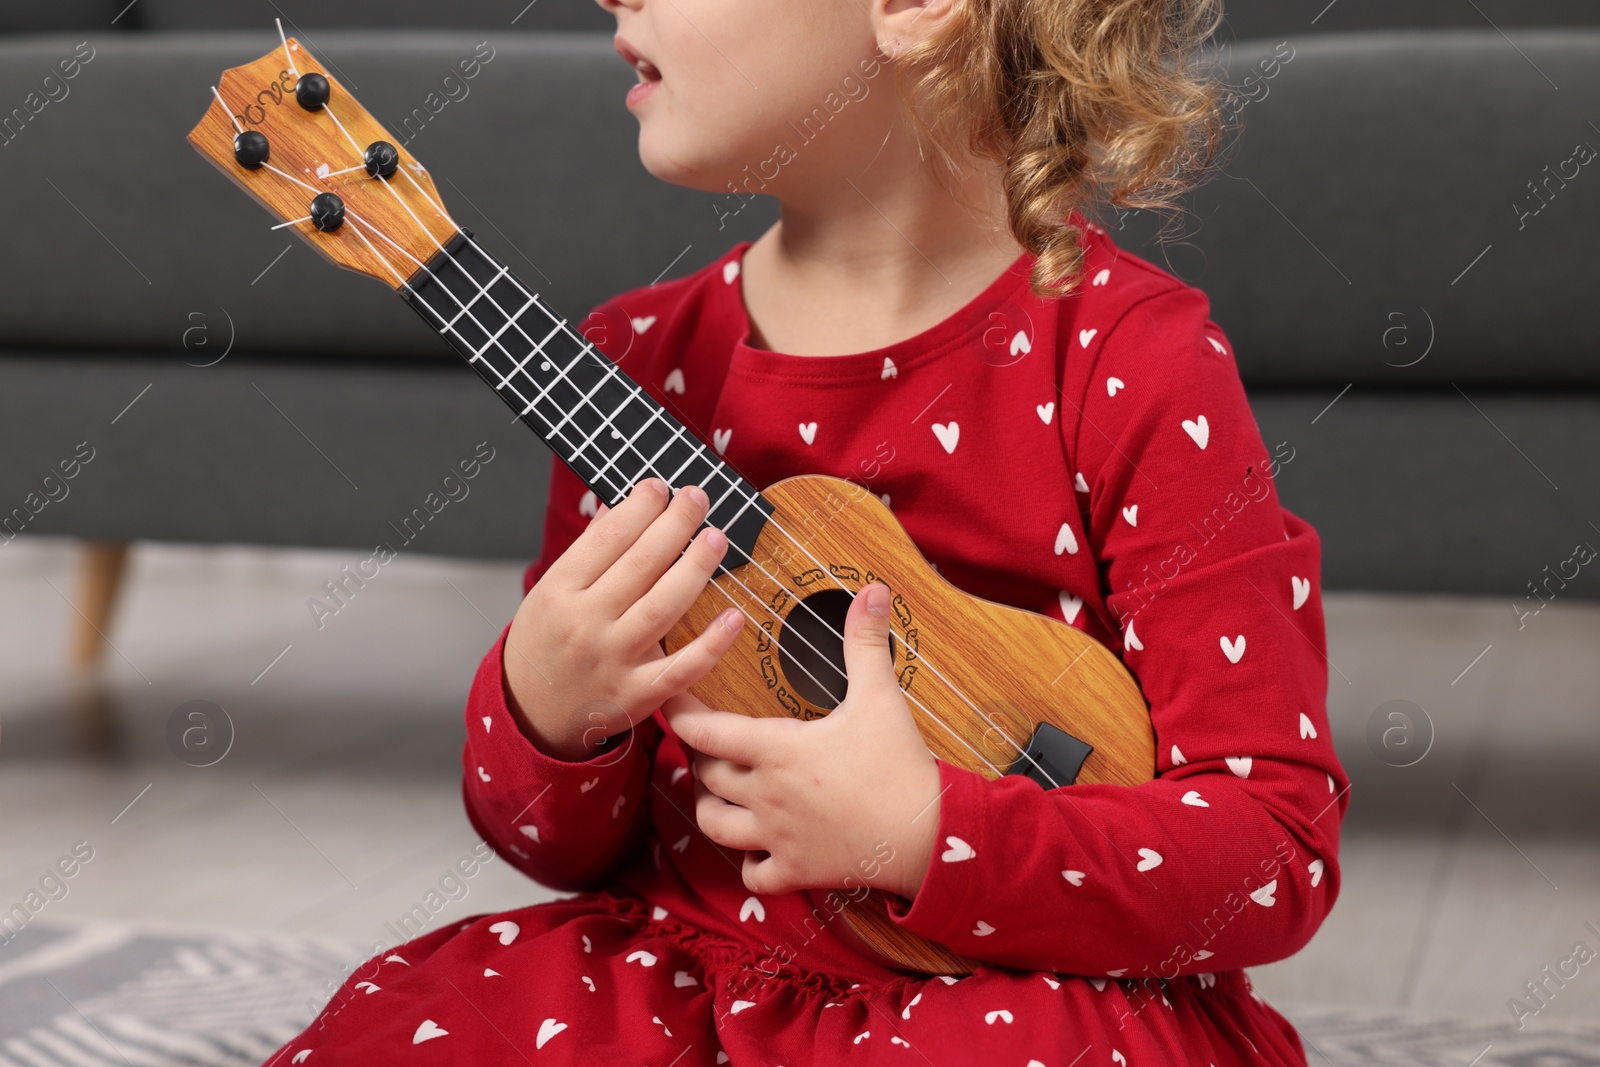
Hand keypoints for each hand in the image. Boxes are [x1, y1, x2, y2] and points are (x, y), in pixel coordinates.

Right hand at [502, 477, 743, 760]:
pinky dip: (712, 643)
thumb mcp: (549, 592)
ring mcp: (613, 661)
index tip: (660, 487)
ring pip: (664, 607)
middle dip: (676, 524)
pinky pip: (683, 669)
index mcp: (559, 591)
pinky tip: (735, 615)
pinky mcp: (638, 695)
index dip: (640, 507)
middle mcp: (585, 624)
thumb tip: (623, 506)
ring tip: (717, 538)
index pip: (608, 538)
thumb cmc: (547, 642)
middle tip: (698, 498)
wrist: (531, 714)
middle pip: (641, 564)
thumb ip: (587, 551)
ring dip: (696, 568)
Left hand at [662, 582, 941, 900]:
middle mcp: (765, 795)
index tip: (665, 698)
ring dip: (709, 806)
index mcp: (776, 750)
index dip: (677, 713)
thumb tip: (873, 589)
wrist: (927, 834)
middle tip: (708, 739)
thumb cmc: (900, 763)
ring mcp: (777, 837)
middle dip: (701, 756)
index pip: (704, 731)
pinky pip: (751, 875)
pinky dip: (746, 862)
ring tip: (719, 789)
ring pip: (714, 826)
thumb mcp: (881, 697)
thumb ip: (867, 642)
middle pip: (705, 775)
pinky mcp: (796, 871)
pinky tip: (756, 846)